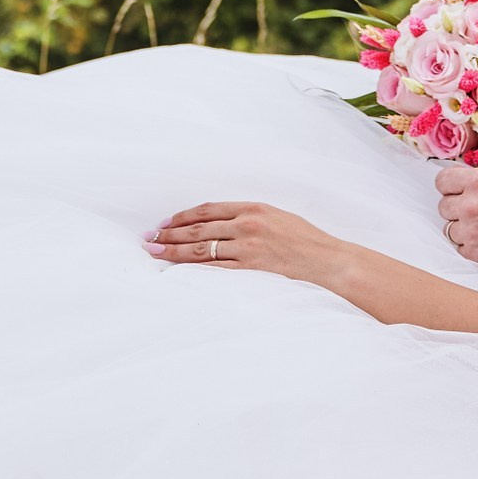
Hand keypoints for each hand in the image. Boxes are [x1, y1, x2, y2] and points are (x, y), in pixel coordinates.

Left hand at [146, 202, 351, 289]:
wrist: (327, 261)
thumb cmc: (305, 240)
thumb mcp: (277, 217)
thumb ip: (248, 217)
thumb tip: (218, 224)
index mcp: (253, 208)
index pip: (208, 210)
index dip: (183, 216)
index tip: (166, 222)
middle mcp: (247, 225)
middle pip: (198, 229)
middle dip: (170, 233)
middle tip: (149, 237)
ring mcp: (247, 248)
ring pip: (201, 249)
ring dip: (174, 250)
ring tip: (154, 251)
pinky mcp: (250, 269)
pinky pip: (214, 269)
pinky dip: (193, 269)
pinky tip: (177, 270)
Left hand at [435, 164, 477, 281]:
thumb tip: (464, 186)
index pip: (443, 181)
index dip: (450, 187)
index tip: (455, 192)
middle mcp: (471, 205)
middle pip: (444, 206)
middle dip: (457, 210)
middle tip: (477, 214)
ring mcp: (471, 232)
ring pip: (450, 230)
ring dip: (464, 230)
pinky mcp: (475, 255)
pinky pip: (461, 249)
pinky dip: (471, 248)